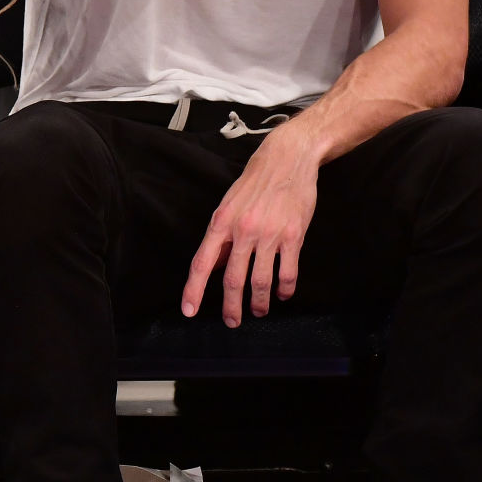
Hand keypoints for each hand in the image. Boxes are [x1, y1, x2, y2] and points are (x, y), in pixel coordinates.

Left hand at [180, 129, 319, 328]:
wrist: (287, 159)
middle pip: (233, 279)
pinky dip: (284, 288)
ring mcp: (269, 234)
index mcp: (221, 223)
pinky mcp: (293, 235)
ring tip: (259, 311)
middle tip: (232, 322)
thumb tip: (211, 267)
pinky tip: (282, 294)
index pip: (202, 263)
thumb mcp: (228, 206)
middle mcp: (243, 231)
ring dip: (259, 302)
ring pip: (261, 280)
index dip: (194, 289)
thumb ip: (220, 238)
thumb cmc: (254, 183)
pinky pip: (287, 271)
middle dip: (231, 306)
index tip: (188, 311)